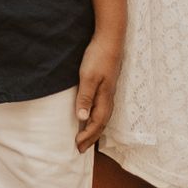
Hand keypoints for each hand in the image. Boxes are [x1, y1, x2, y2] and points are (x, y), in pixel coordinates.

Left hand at [75, 30, 122, 148]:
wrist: (110, 38)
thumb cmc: (98, 57)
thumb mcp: (88, 77)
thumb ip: (85, 97)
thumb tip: (81, 119)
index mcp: (105, 98)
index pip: (97, 123)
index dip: (88, 136)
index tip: (77, 146)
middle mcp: (109, 97)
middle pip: (102, 123)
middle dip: (92, 137)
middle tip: (81, 149)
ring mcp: (109, 90)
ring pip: (103, 116)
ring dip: (95, 128)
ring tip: (86, 137)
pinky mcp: (107, 84)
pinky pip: (103, 107)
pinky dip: (97, 117)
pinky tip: (91, 115)